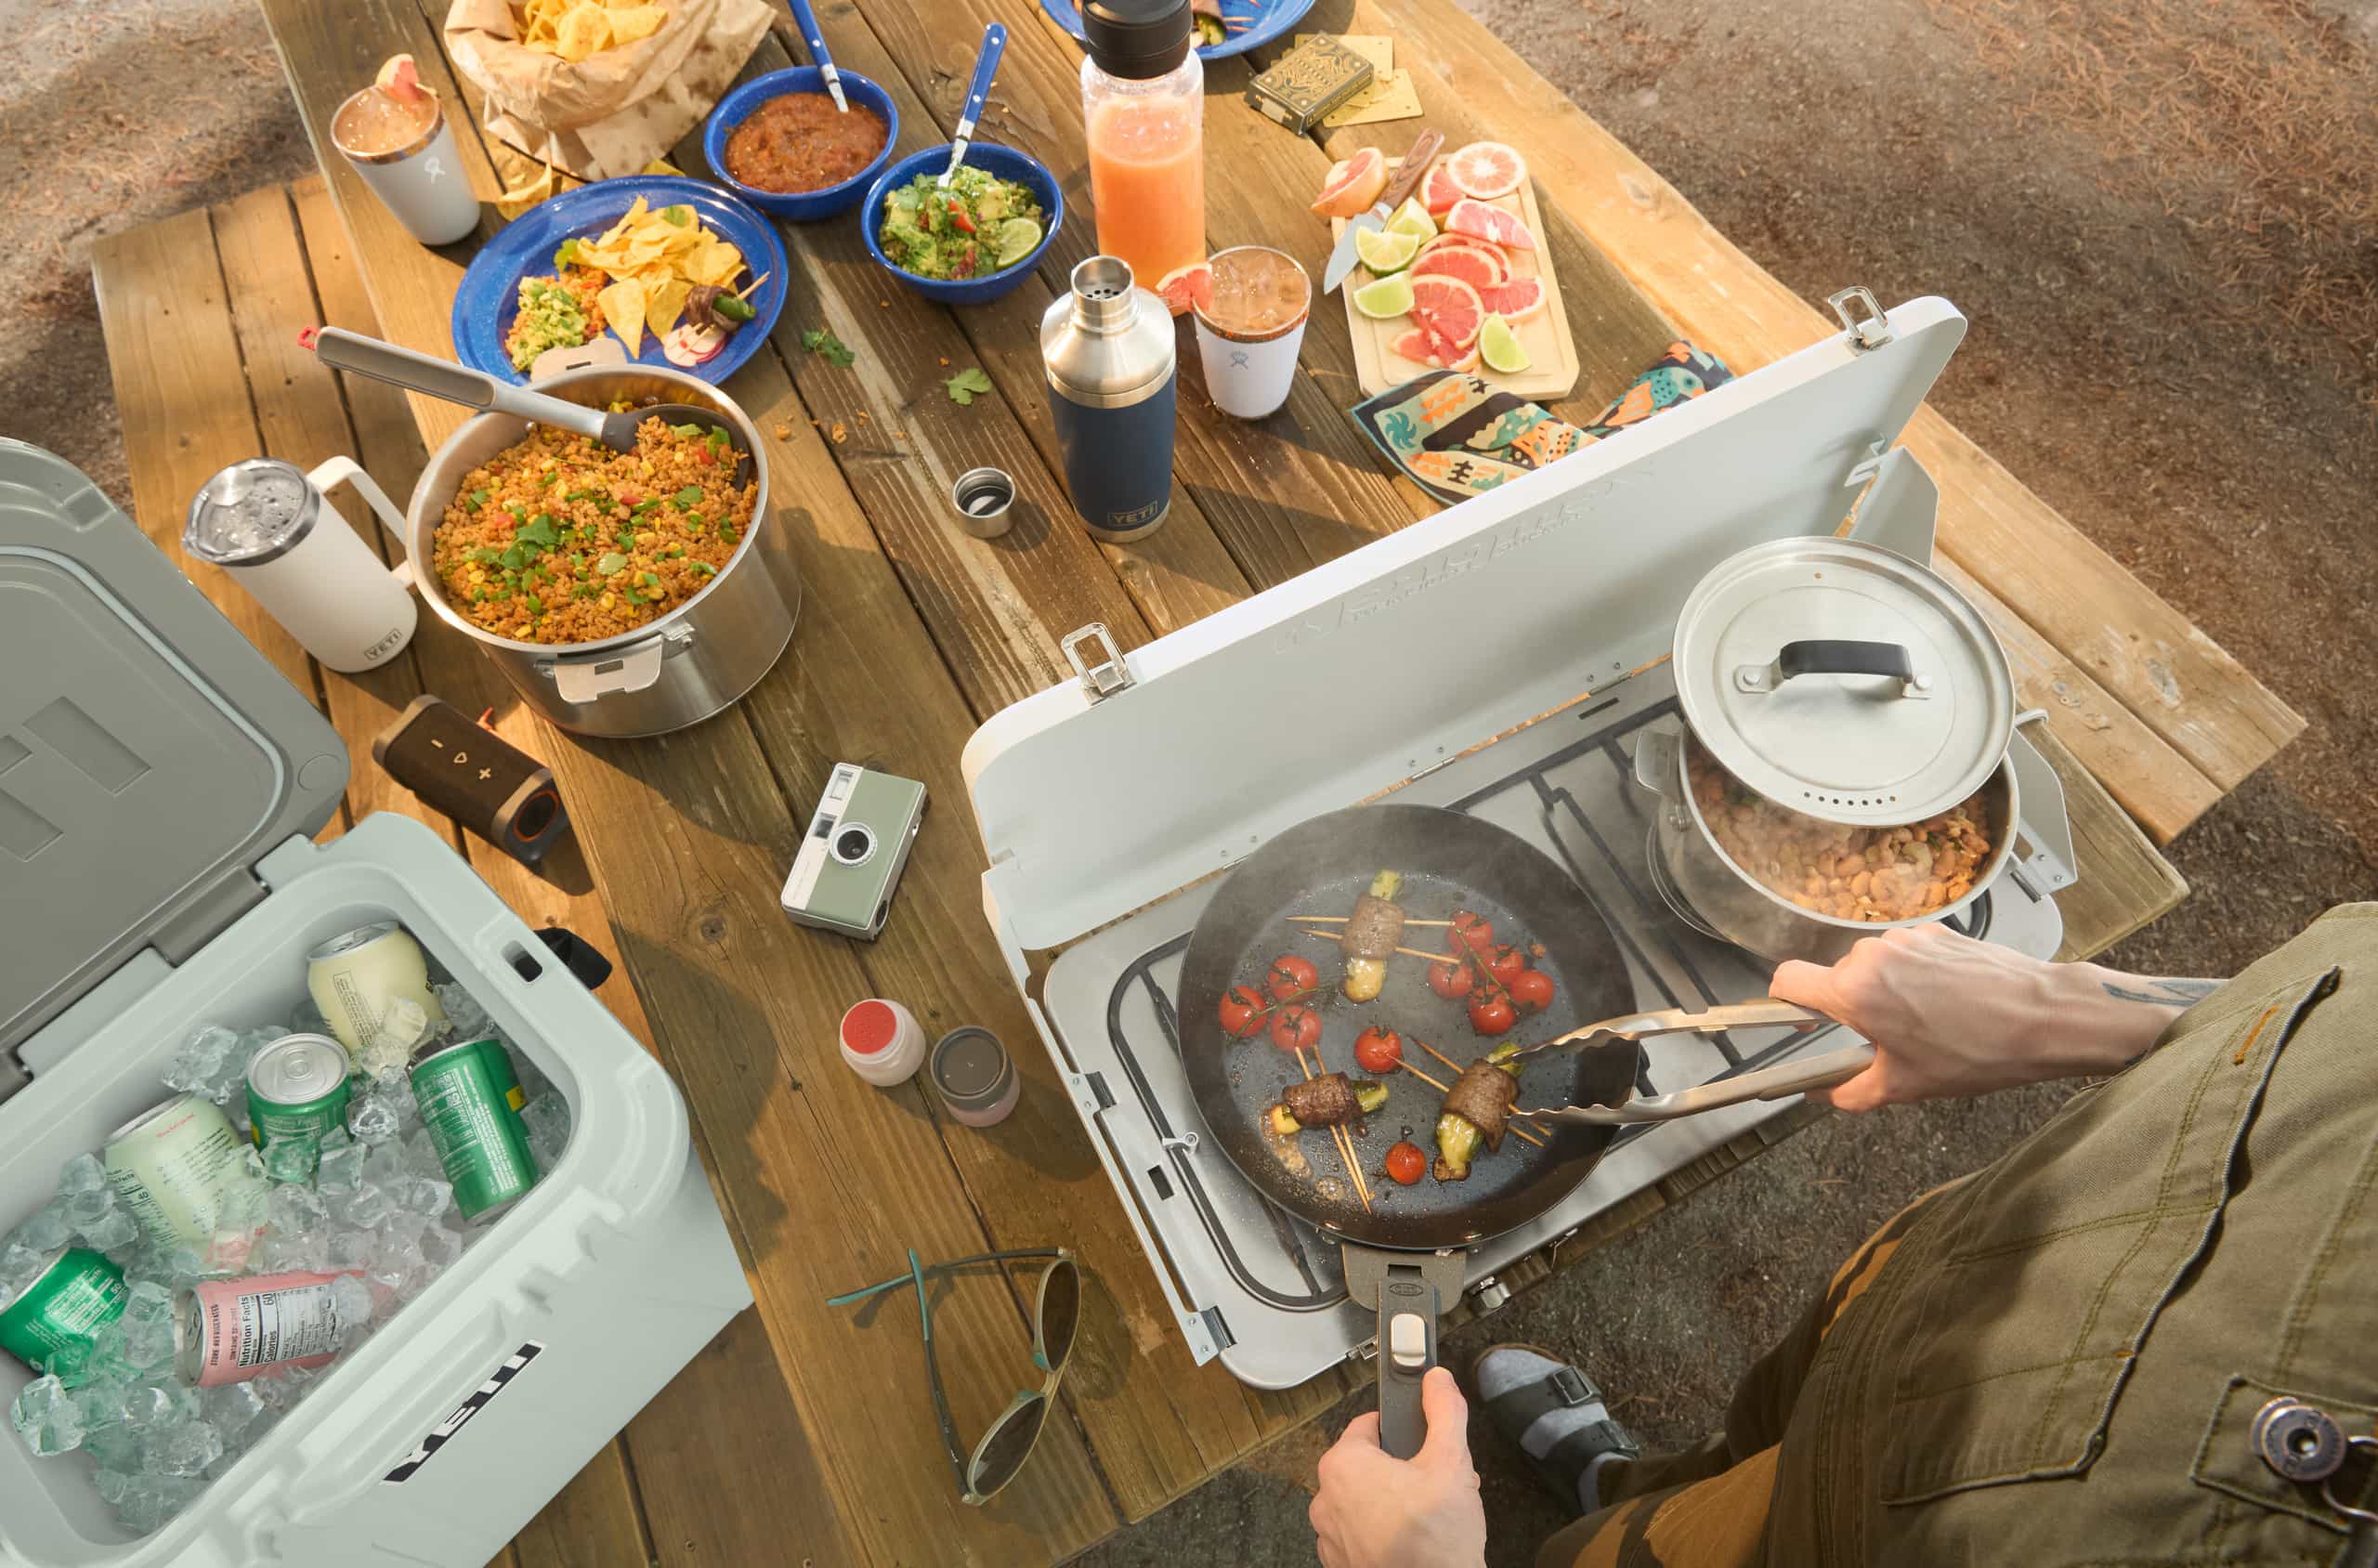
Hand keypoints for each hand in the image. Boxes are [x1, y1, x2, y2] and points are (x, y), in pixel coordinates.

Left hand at [1309, 1368, 1486, 1567]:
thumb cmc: (1434, 1542)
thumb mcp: (1451, 1461)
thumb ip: (1444, 1412)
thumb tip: (1437, 1381)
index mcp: (1343, 1466)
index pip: (1369, 1425)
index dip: (1404, 1431)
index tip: (1422, 1441)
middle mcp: (1327, 1500)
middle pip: (1370, 1465)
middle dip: (1405, 1470)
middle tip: (1435, 1483)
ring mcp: (1331, 1537)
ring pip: (1367, 1501)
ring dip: (1395, 1503)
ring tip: (1428, 1516)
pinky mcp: (1342, 1564)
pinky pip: (1362, 1534)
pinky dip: (1385, 1532)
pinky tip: (1414, 1539)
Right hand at [1770, 924, 2208, 1111]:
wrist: (2045, 1017)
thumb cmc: (1977, 1053)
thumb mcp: (1906, 1086)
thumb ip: (1850, 1092)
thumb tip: (1822, 1094)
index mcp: (1855, 991)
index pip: (1787, 978)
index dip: (1785, 1001)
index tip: (1799, 1018)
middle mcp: (1873, 955)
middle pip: (1838, 976)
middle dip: (1852, 1006)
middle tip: (1885, 1039)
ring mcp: (1908, 938)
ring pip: (1875, 965)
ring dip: (1887, 990)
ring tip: (1927, 1022)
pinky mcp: (1938, 931)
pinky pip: (1908, 954)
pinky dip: (1917, 976)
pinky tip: (1950, 1002)